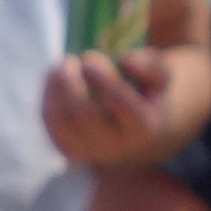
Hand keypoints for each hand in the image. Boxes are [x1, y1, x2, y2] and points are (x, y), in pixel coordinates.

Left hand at [40, 47, 177, 165]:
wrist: (134, 124)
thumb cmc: (147, 91)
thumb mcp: (161, 75)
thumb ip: (153, 64)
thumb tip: (127, 61)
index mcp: (144, 128)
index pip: (120, 104)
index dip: (102, 78)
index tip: (89, 57)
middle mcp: (117, 147)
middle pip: (84, 116)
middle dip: (72, 83)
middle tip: (69, 59)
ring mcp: (90, 153)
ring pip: (63, 123)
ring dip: (55, 90)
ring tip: (59, 66)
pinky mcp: (70, 152)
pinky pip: (51, 127)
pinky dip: (48, 100)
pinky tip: (53, 79)